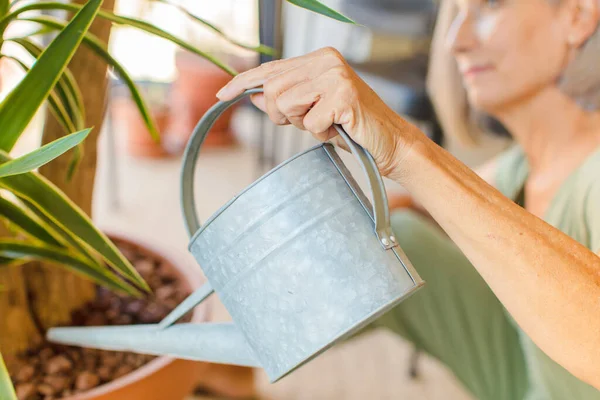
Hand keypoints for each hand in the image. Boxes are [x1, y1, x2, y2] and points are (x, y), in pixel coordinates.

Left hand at [216, 47, 422, 178]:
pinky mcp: (343, 95)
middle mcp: (325, 60)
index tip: (221, 95)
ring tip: (326, 123)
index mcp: (318, 59)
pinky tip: (339, 129)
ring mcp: (335, 75)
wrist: (390, 143)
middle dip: (280, 114)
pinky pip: (309, 122)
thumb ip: (285, 101)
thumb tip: (251, 97)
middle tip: (306, 122)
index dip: (242, 83)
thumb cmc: (352, 127)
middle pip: (272, 89)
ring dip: (302, 123)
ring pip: (285, 104)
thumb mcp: (312, 112)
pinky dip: (320, 134)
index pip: (270, 69)